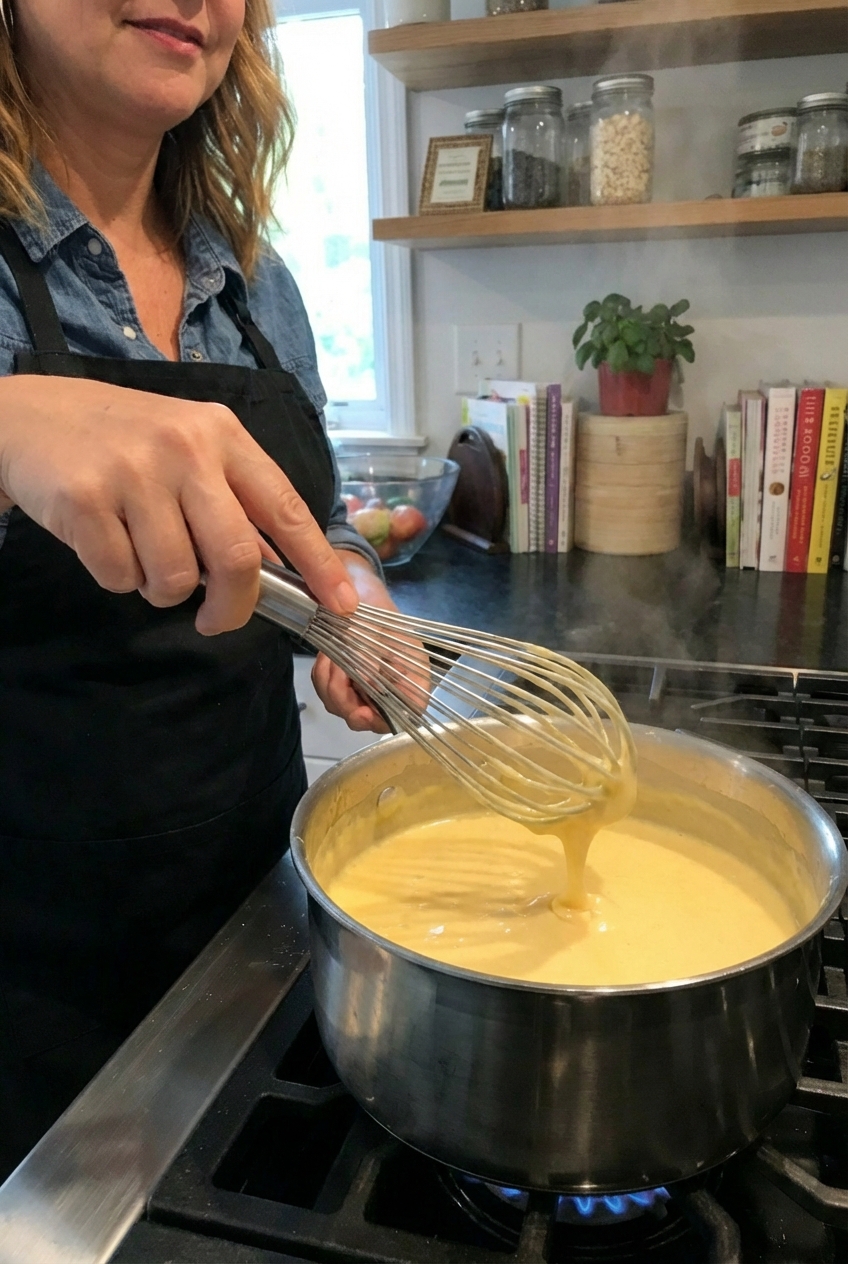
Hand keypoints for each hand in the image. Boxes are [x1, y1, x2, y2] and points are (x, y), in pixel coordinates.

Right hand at [0, 375, 357, 633]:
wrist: (29, 416)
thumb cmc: (122, 441)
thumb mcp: (188, 447)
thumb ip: (232, 500)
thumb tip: (279, 571)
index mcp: (222, 434)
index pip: (287, 507)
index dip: (318, 564)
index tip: (339, 606)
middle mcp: (185, 448)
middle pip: (237, 558)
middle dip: (233, 606)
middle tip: (216, 619)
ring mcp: (134, 472)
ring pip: (177, 578)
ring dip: (162, 590)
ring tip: (143, 556)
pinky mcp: (84, 499)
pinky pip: (121, 577)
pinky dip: (118, 578)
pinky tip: (106, 542)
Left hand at [311, 553, 396, 733]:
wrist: (356, 588)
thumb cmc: (376, 604)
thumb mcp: (377, 625)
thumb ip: (372, 655)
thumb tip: (363, 682)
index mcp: (413, 677)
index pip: (406, 714)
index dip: (383, 719)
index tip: (362, 710)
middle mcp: (391, 689)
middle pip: (368, 718)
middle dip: (345, 697)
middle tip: (338, 667)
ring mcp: (365, 688)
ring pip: (342, 706)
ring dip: (331, 682)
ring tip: (332, 653)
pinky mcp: (344, 682)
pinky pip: (326, 691)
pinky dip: (323, 675)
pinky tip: (328, 655)